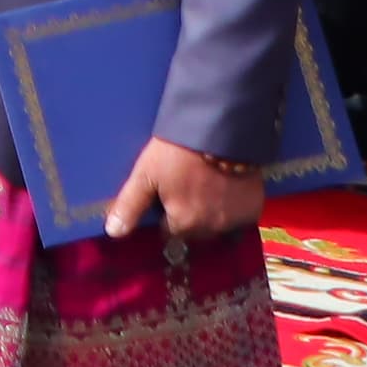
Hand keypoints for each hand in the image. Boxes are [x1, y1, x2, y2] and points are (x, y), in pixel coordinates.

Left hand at [108, 138, 263, 241]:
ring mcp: (234, 220)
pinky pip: (240, 219)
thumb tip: (113, 233)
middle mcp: (211, 229)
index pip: (169, 233)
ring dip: (210, 216)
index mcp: (183, 224)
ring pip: (217, 228)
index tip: (166, 199)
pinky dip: (232, 210)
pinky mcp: (253, 209)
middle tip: (186, 191)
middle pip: (194, 233)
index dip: (165, 217)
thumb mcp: (145, 175)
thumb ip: (130, 206)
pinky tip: (225, 192)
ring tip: (205, 189)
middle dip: (188, 218)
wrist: (220, 132)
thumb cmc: (176, 153)